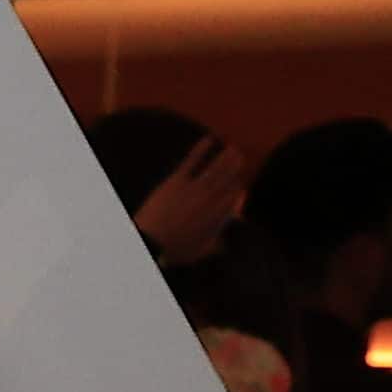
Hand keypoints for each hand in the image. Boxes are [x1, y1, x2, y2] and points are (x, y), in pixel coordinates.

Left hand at [125, 130, 245, 261]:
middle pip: (227, 180)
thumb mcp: (197, 252)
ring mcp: (193, 189)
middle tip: (241, 157)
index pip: (233, 198)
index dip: (238, 190)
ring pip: (214, 169)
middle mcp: (208, 200)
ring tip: (232, 149)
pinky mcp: (176, 182)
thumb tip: (225, 244)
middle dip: (235, 168)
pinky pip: (192, 162)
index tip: (241, 185)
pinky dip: (201, 150)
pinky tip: (209, 139)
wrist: (150, 242)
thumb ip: (214, 246)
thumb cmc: (172, 250)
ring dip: (225, 157)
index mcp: (215, 216)